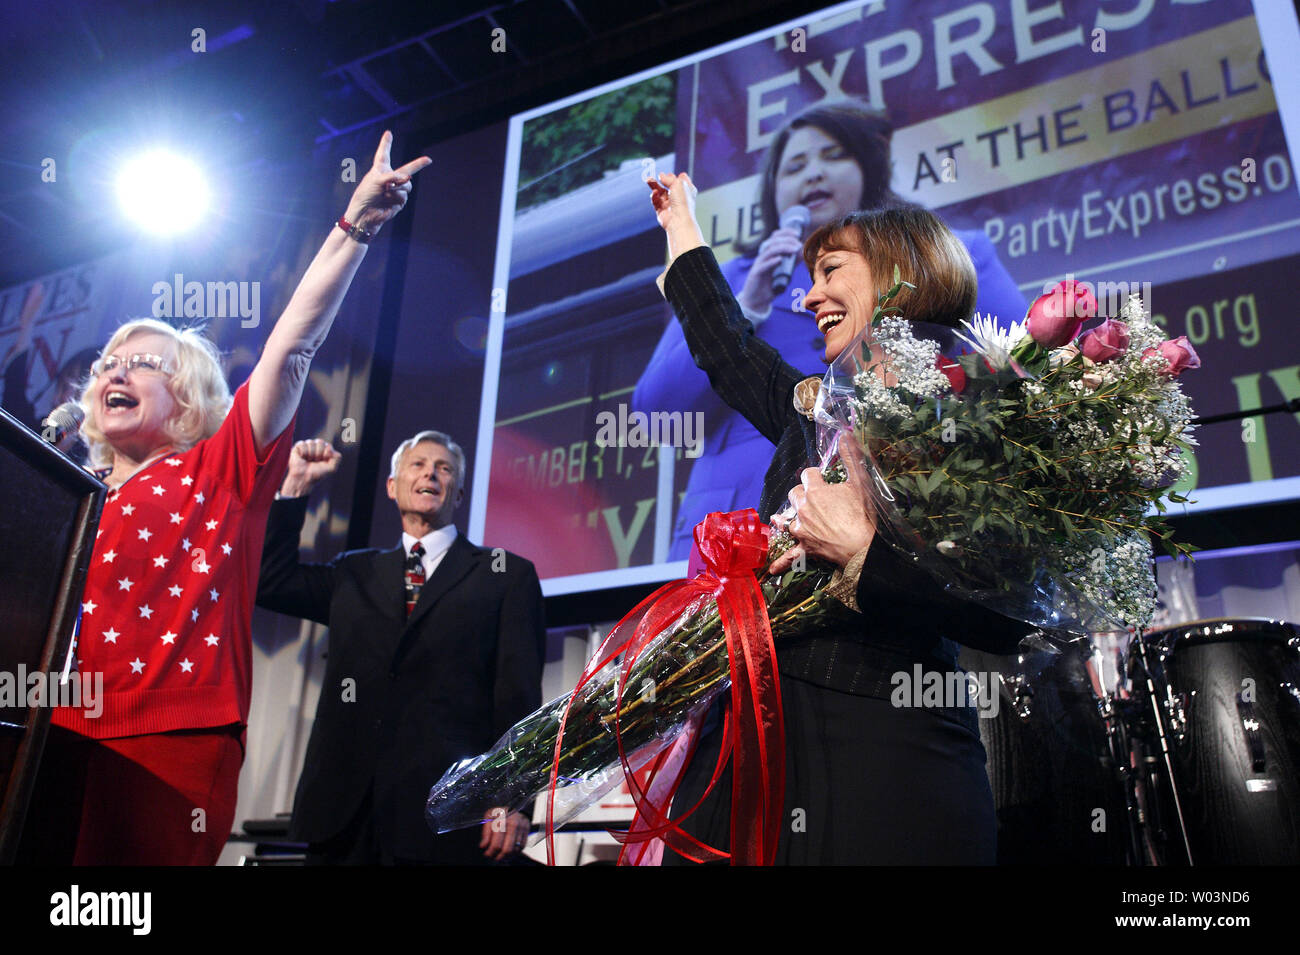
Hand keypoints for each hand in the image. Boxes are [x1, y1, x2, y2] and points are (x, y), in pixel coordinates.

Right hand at [280, 439, 340, 497]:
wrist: (304, 479)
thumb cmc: (317, 474)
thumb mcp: (332, 468)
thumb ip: (337, 458)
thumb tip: (330, 448)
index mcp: (325, 450)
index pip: (328, 445)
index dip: (326, 454)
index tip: (322, 461)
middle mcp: (316, 447)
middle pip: (320, 442)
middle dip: (318, 454)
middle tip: (315, 461)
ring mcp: (307, 446)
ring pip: (311, 442)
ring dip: (310, 454)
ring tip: (308, 460)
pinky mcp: (298, 447)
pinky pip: (302, 444)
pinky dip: (303, 452)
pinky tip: (302, 458)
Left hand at [342, 131, 430, 235]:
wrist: (365, 215)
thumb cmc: (365, 195)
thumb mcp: (376, 179)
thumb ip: (393, 176)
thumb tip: (408, 180)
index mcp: (380, 169)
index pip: (383, 154)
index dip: (386, 144)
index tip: (388, 133)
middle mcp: (389, 178)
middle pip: (408, 169)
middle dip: (419, 164)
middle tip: (428, 160)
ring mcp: (396, 190)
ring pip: (407, 185)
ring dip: (398, 187)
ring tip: (386, 192)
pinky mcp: (399, 202)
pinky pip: (404, 195)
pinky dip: (396, 196)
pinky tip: (387, 200)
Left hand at [479, 808, 529, 860]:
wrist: (513, 805)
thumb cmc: (499, 812)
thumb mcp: (489, 817)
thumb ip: (485, 832)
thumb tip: (483, 845)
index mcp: (502, 820)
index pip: (496, 844)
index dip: (490, 852)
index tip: (486, 854)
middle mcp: (513, 824)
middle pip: (507, 849)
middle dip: (498, 856)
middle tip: (493, 856)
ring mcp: (521, 827)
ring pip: (514, 850)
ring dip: (506, 856)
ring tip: (499, 855)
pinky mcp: (527, 830)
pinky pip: (522, 847)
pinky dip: (514, 852)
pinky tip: (508, 852)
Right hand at [647, 171, 704, 259]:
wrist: (679, 220)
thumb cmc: (683, 202)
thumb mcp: (677, 183)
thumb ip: (668, 178)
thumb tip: (661, 175)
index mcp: (687, 190)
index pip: (681, 180)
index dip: (675, 177)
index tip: (670, 176)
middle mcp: (679, 197)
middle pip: (668, 185)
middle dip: (660, 180)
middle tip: (653, 176)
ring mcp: (670, 204)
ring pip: (660, 192)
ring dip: (654, 186)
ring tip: (649, 180)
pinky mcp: (662, 210)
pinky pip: (656, 201)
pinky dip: (654, 197)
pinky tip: (654, 194)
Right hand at [737, 227, 804, 315]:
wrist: (757, 300)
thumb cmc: (770, 286)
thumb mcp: (784, 272)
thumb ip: (792, 263)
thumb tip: (802, 253)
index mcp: (769, 254)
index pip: (775, 237)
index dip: (785, 233)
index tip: (797, 234)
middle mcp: (763, 256)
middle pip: (773, 242)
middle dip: (787, 240)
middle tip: (798, 244)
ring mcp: (758, 264)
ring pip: (769, 251)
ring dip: (782, 248)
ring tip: (793, 249)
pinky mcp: (755, 274)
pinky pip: (763, 266)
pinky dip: (772, 261)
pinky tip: (780, 260)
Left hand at [770, 437, 875, 573]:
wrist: (864, 546)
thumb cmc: (863, 514)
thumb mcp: (860, 482)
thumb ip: (851, 457)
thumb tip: (845, 434)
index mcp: (815, 491)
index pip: (807, 474)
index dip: (815, 476)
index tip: (823, 479)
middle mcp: (803, 508)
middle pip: (794, 494)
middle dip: (802, 494)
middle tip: (815, 499)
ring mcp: (802, 529)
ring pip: (786, 520)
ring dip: (787, 518)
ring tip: (788, 518)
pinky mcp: (805, 547)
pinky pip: (790, 556)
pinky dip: (781, 562)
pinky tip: (772, 568)